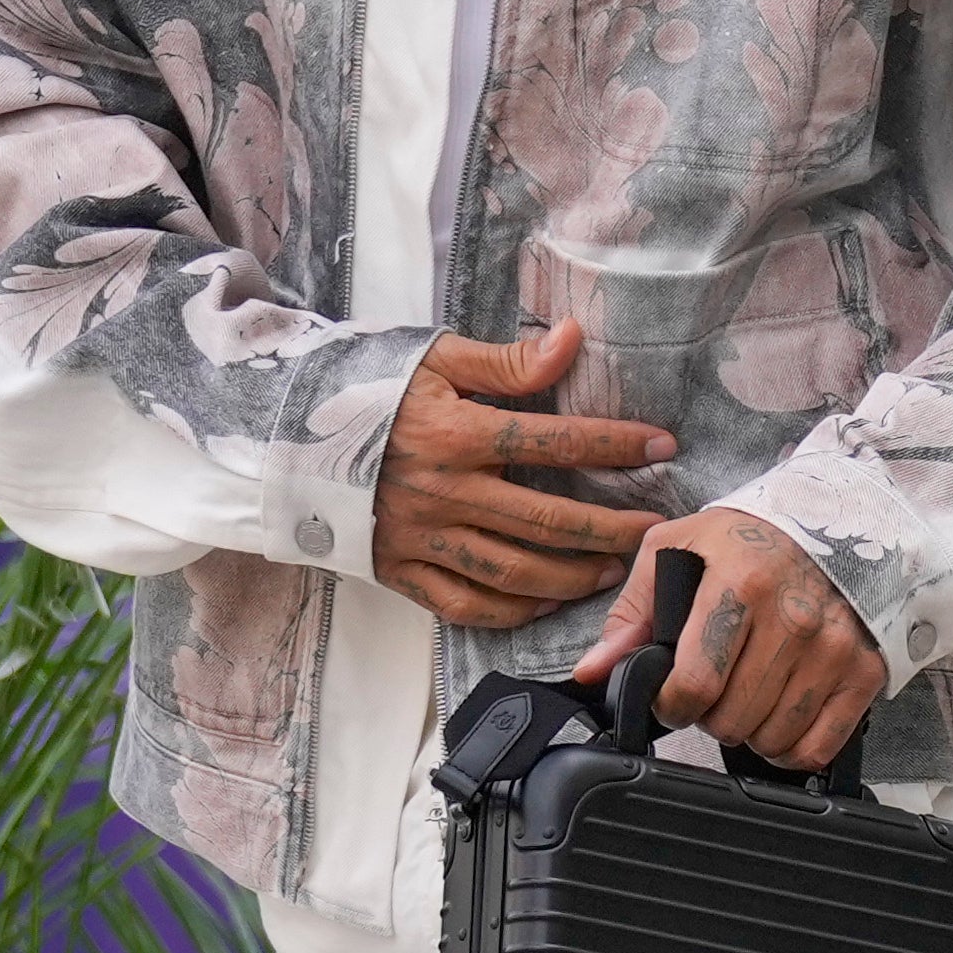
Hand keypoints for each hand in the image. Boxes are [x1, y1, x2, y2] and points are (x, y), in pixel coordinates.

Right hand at [370, 321, 671, 627]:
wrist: (289, 437)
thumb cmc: (372, 393)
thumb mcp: (434, 360)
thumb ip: (505, 361)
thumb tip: (571, 342)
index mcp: (457, 435)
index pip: (554, 442)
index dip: (615, 445)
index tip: (663, 446)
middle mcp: (446, 493)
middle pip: (547, 520)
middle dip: (612, 528)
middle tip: (653, 530)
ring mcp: (423, 539)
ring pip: (513, 571)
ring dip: (572, 577)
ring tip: (614, 572)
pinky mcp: (401, 572)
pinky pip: (465, 604)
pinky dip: (512, 611)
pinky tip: (546, 604)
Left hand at [576, 508, 887, 773]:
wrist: (833, 518)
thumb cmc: (746, 538)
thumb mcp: (676, 550)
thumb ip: (632, 615)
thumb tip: (593, 671)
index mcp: (740, 585)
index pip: (694, 683)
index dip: (670, 704)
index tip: (671, 696)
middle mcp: (793, 618)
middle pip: (731, 720)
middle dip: (710, 715)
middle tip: (714, 690)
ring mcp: (833, 648)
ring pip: (772, 738)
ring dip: (750, 731)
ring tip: (747, 696)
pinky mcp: (863, 670)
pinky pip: (818, 746)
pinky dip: (791, 749)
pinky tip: (779, 723)